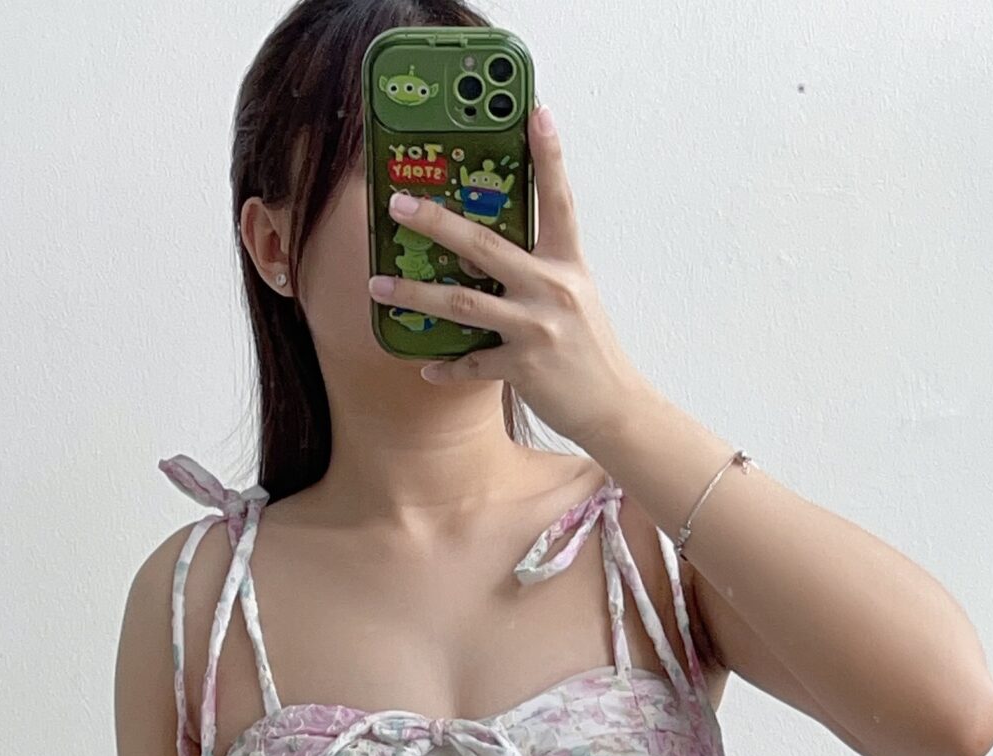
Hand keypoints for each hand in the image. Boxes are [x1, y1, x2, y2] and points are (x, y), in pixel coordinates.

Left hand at [368, 103, 647, 448]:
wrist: (613, 407)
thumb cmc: (589, 350)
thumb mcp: (576, 296)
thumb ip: (540, 269)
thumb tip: (490, 252)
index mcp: (568, 264)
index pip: (559, 199)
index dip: (549, 155)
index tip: (535, 112)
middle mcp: (552, 289)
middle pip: (484, 246)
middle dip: (436, 222)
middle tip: (399, 205)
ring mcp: (536, 329)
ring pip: (463, 303)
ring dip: (416, 295)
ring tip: (379, 285)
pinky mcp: (523, 367)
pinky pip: (472, 363)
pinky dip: (447, 366)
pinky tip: (426, 365)